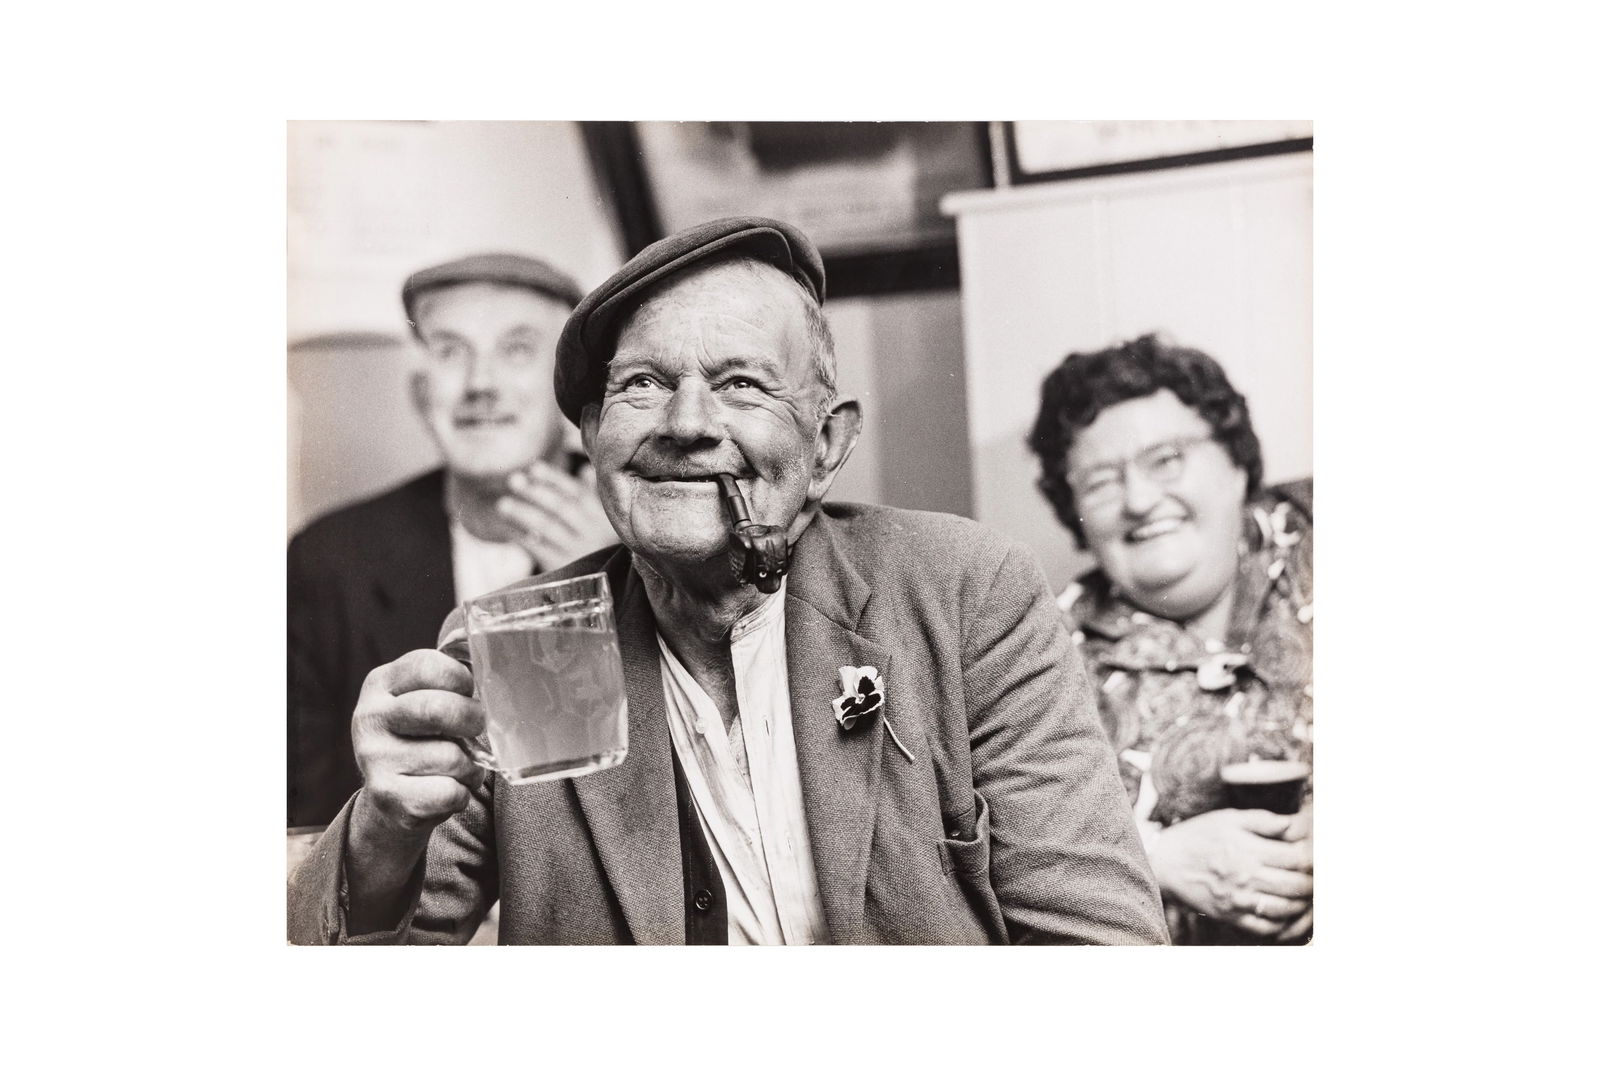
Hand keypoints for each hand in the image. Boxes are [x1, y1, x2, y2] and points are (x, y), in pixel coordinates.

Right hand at [352, 649, 486, 837]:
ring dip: (469, 767)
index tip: (468, 692)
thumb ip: (449, 674)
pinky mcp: (387, 797)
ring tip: (458, 768)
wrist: (392, 799)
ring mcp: (374, 759)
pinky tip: (446, 791)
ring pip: (451, 757)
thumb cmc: (422, 739)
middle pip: (438, 709)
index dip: (461, 679)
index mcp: (380, 683)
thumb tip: (486, 637)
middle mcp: (370, 718)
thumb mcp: (424, 698)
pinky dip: (460, 795)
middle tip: (476, 729)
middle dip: (471, 720)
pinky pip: (449, 792)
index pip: (428, 665)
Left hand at [496, 460, 615, 570]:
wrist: (608, 584)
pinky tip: (508, 529)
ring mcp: (579, 551)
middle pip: (561, 507)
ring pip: (547, 528)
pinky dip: (521, 538)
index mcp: (602, 515)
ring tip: (502, 505)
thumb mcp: (604, 520)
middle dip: (535, 492)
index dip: (554, 478)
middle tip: (513, 480)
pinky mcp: (565, 569)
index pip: (577, 491)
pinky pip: (539, 550)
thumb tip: (584, 470)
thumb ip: (593, 496)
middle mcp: (593, 532)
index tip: (533, 467)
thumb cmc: (602, 544)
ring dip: (522, 514)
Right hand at [1147, 807, 1313, 937]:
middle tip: (1317, 879)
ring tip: (1307, 896)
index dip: (1313, 859)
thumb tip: (1294, 825)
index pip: (1296, 858)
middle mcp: (1246, 876)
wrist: (1163, 861)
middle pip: (1296, 885)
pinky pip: (1265, 927)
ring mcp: (1238, 899)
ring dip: (1303, 904)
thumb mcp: (1228, 818)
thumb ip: (1263, 820)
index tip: (1316, 857)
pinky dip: (1283, 925)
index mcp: (1248, 849)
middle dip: (1313, 883)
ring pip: (1285, 908)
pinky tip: (1289, 915)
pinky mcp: (1230, 915)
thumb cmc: (1197, 835)